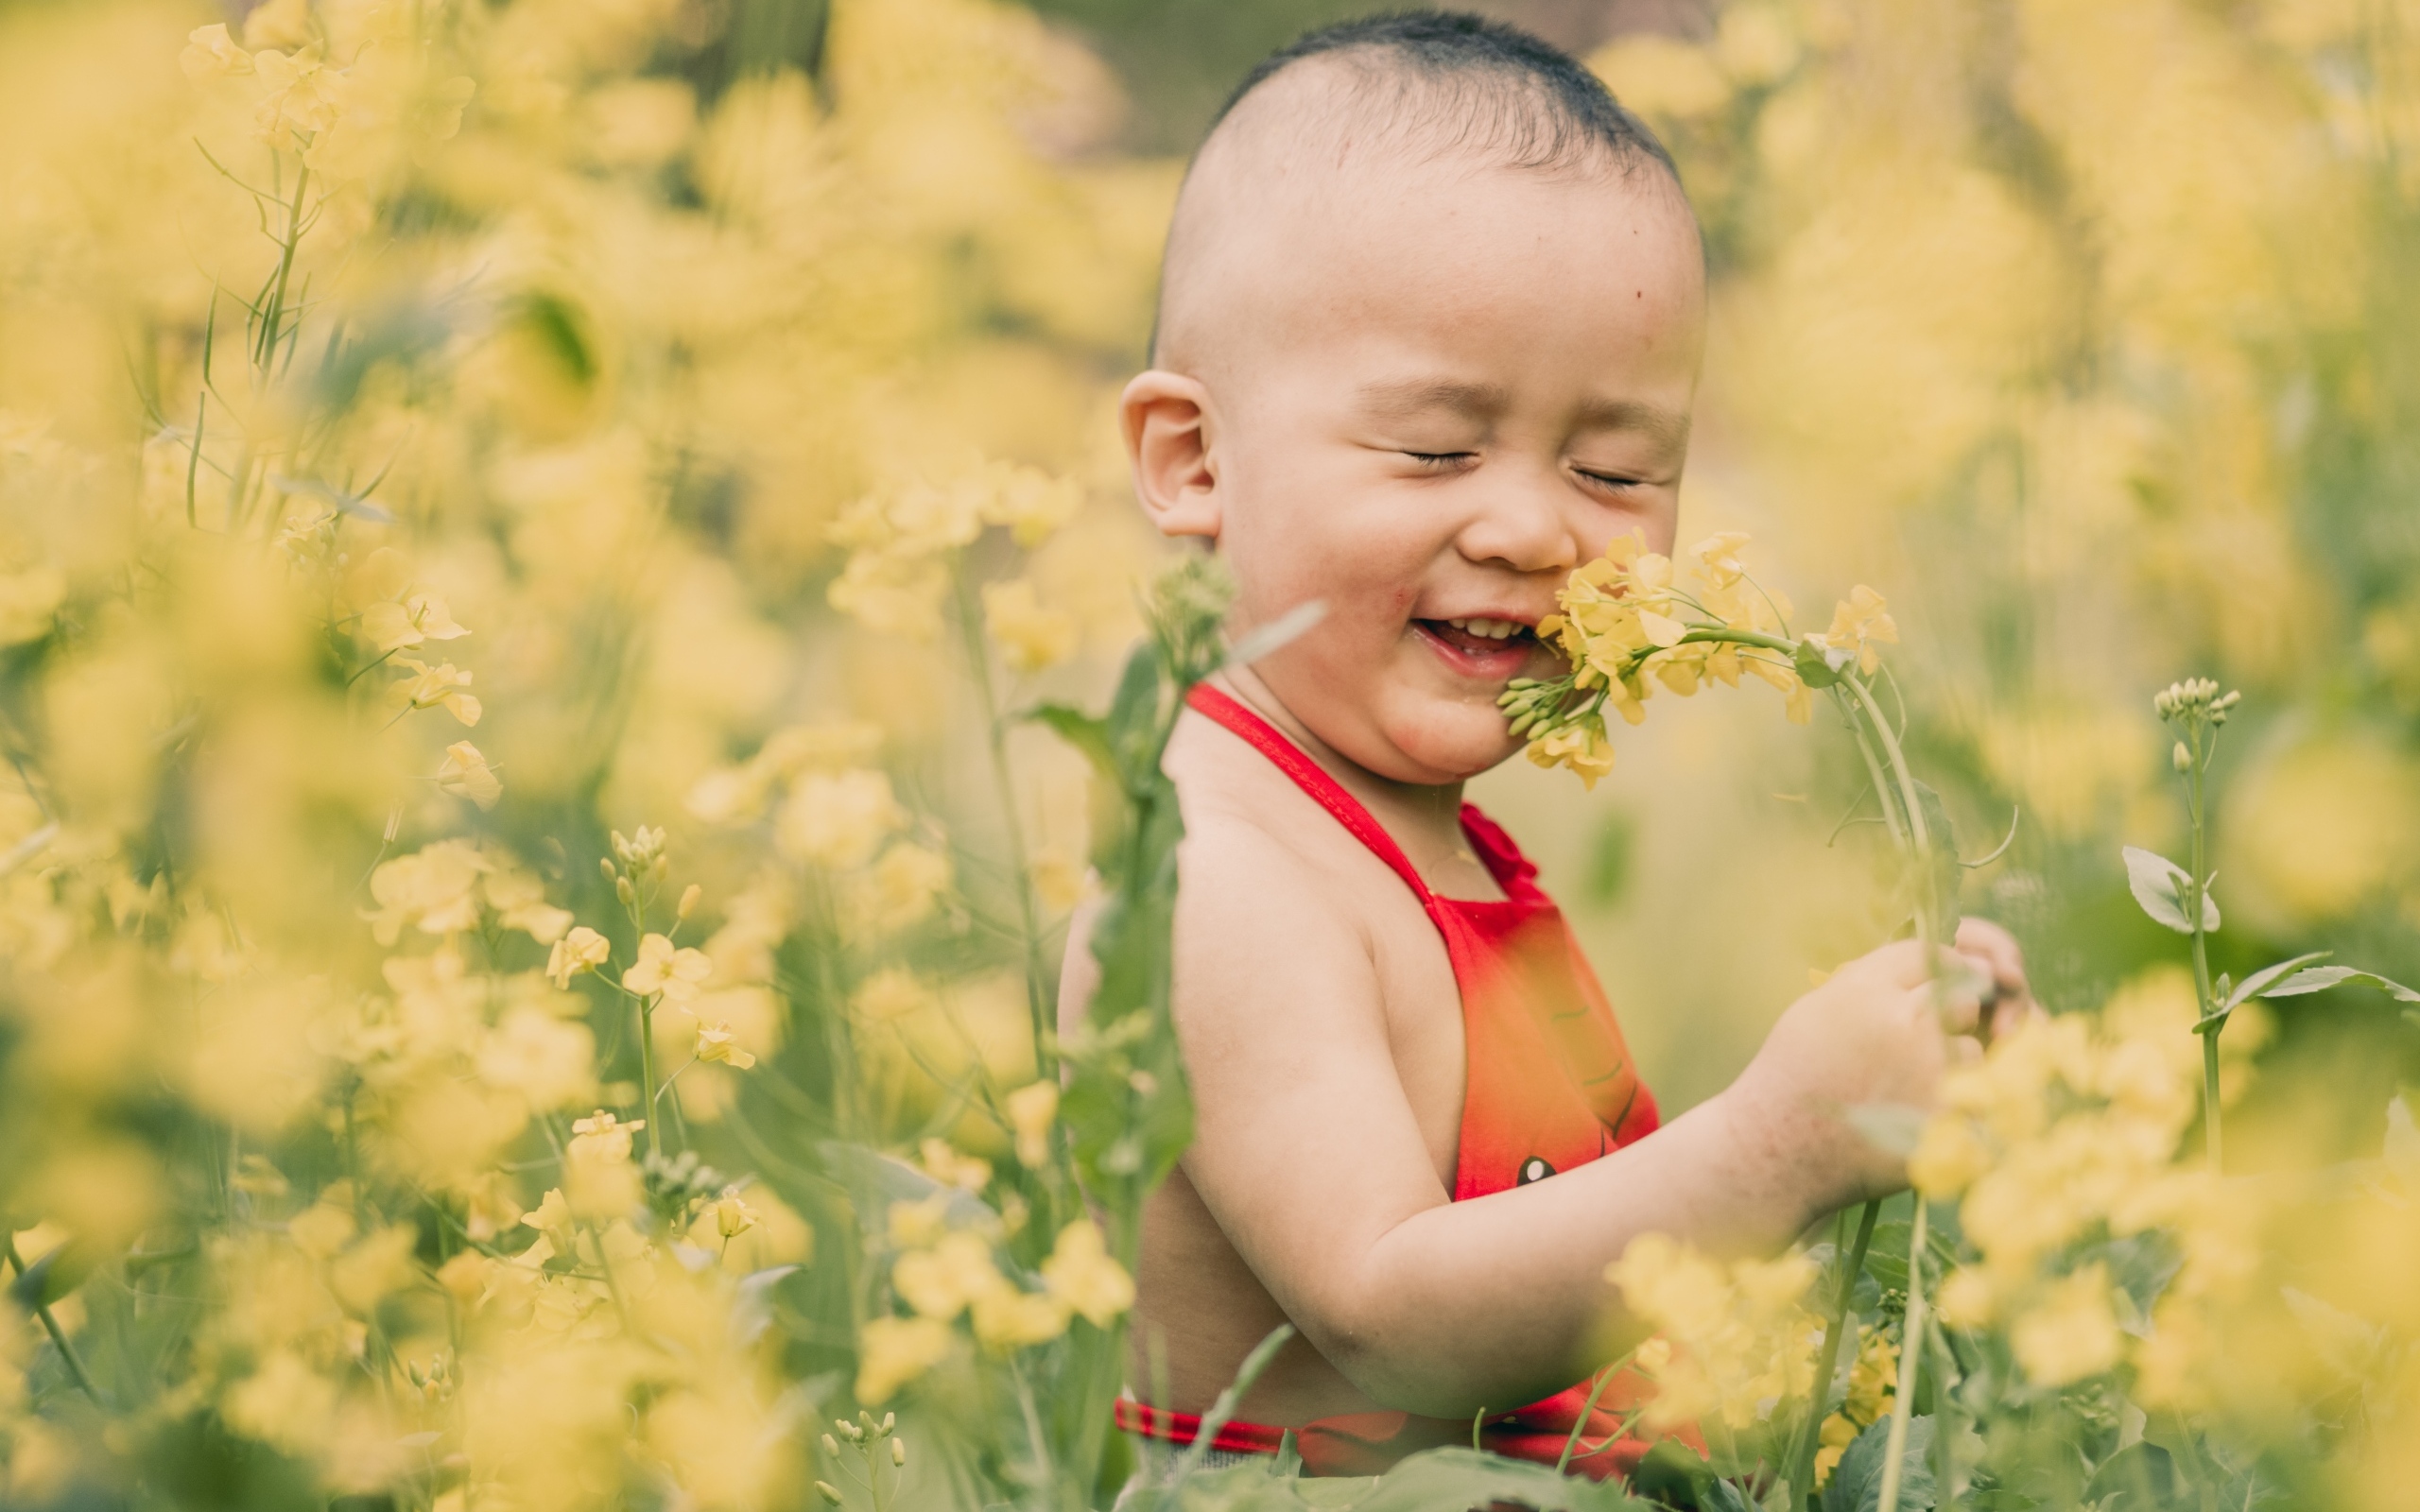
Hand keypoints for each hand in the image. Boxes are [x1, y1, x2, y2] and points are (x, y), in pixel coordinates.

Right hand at [1726, 920, 2036, 1209]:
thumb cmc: (1792, 1074)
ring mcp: (1928, 1071)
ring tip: (1907, 1086)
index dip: (1940, 969)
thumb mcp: (1819, 1008)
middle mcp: (1903, 1022)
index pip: (1929, 956)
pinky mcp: (1943, 1117)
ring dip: (1950, 1065)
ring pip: (1971, 1051)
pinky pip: (1971, 1101)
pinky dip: (1950, 1108)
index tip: (1940, 984)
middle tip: (1921, 1041)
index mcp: (1867, 989)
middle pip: (1960, 1000)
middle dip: (1948, 1016)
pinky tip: (1914, 1114)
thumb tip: (1931, 966)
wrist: (1776, 1147)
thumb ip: (1873, 982)